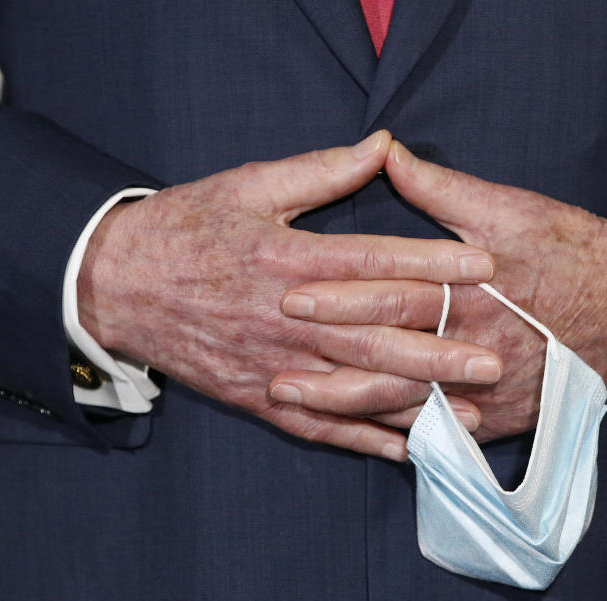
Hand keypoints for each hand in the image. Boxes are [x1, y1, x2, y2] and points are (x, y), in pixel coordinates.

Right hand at [76, 131, 501, 460]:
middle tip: (493, 360)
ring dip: (413, 403)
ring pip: (354, 389)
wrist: (113, 284)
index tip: (484, 266)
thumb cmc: (185, 228)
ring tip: (467, 415)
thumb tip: (384, 144)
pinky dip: (361, 439)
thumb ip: (321, 170)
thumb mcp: (249, 186)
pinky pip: (317, 424)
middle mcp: (287, 317)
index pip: (374, 262)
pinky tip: (406, 449)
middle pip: (374, 338)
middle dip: (438, 351)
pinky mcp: (257, 395)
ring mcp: (273, 363)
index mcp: (288, 258)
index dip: (433, 263)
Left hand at [272, 141, 606, 441]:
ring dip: (347, 405)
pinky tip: (356, 439)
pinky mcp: (501, 417)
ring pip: (406, 401)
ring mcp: (487, 388)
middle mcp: (473, 344)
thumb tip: (387, 153)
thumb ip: (442, 189)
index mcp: (471, 290)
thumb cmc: (574, 252)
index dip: (339, 296)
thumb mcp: (512, 209)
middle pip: (389, 356)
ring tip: (296, 402)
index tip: (290, 295)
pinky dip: (398, 436)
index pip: (393, 295)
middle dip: (327, 362)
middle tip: (271, 363)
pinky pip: (441, 431)